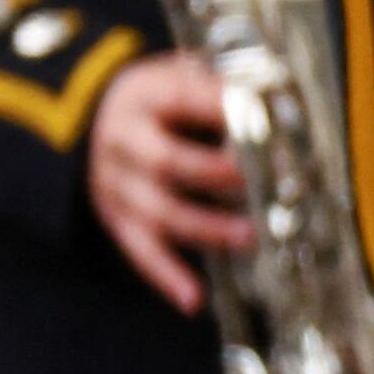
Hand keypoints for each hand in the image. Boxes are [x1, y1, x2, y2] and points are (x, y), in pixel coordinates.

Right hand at [89, 49, 252, 309]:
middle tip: (258, 183)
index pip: (183, 98)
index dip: (221, 108)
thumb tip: (285, 89)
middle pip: (165, 161)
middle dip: (214, 173)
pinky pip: (139, 250)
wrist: (88, 121)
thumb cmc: (159, 99)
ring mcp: (117, 185)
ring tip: (249, 237)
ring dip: (204, 227)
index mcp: (143, 96)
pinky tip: (194, 299)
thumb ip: (220, 80)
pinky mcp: (116, 219)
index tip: (265, 116)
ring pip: (158, 212)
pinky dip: (165, 276)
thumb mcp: (177, 73)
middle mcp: (123, 141)